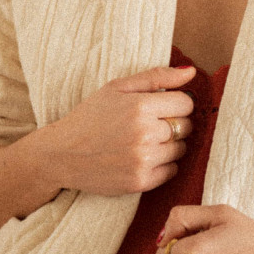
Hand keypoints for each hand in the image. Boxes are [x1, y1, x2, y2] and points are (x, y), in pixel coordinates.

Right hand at [38, 65, 195, 195]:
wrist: (62, 154)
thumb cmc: (90, 117)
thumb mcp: (117, 88)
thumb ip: (157, 77)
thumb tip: (191, 71)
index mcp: (141, 106)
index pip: (186, 104)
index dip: (176, 104)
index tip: (160, 108)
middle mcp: (145, 134)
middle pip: (186, 127)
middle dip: (173, 124)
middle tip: (149, 126)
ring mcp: (143, 160)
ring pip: (181, 150)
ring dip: (169, 145)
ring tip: (143, 142)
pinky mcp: (140, 181)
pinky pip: (172, 171)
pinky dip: (162, 165)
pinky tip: (142, 158)